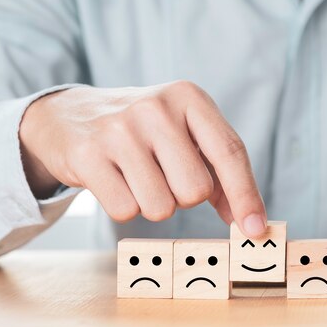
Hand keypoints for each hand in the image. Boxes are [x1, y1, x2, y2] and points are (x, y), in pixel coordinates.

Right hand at [19, 81, 266, 236]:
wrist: (71, 115)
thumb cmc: (144, 132)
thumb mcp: (185, 135)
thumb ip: (220, 175)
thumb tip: (250, 222)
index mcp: (189, 97)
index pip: (230, 151)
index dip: (246, 195)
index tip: (255, 229)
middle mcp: (156, 108)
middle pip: (196, 190)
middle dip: (184, 197)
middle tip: (164, 176)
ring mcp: (119, 129)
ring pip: (161, 208)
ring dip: (154, 204)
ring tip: (137, 176)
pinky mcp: (87, 154)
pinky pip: (125, 211)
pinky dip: (125, 207)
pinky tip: (113, 180)